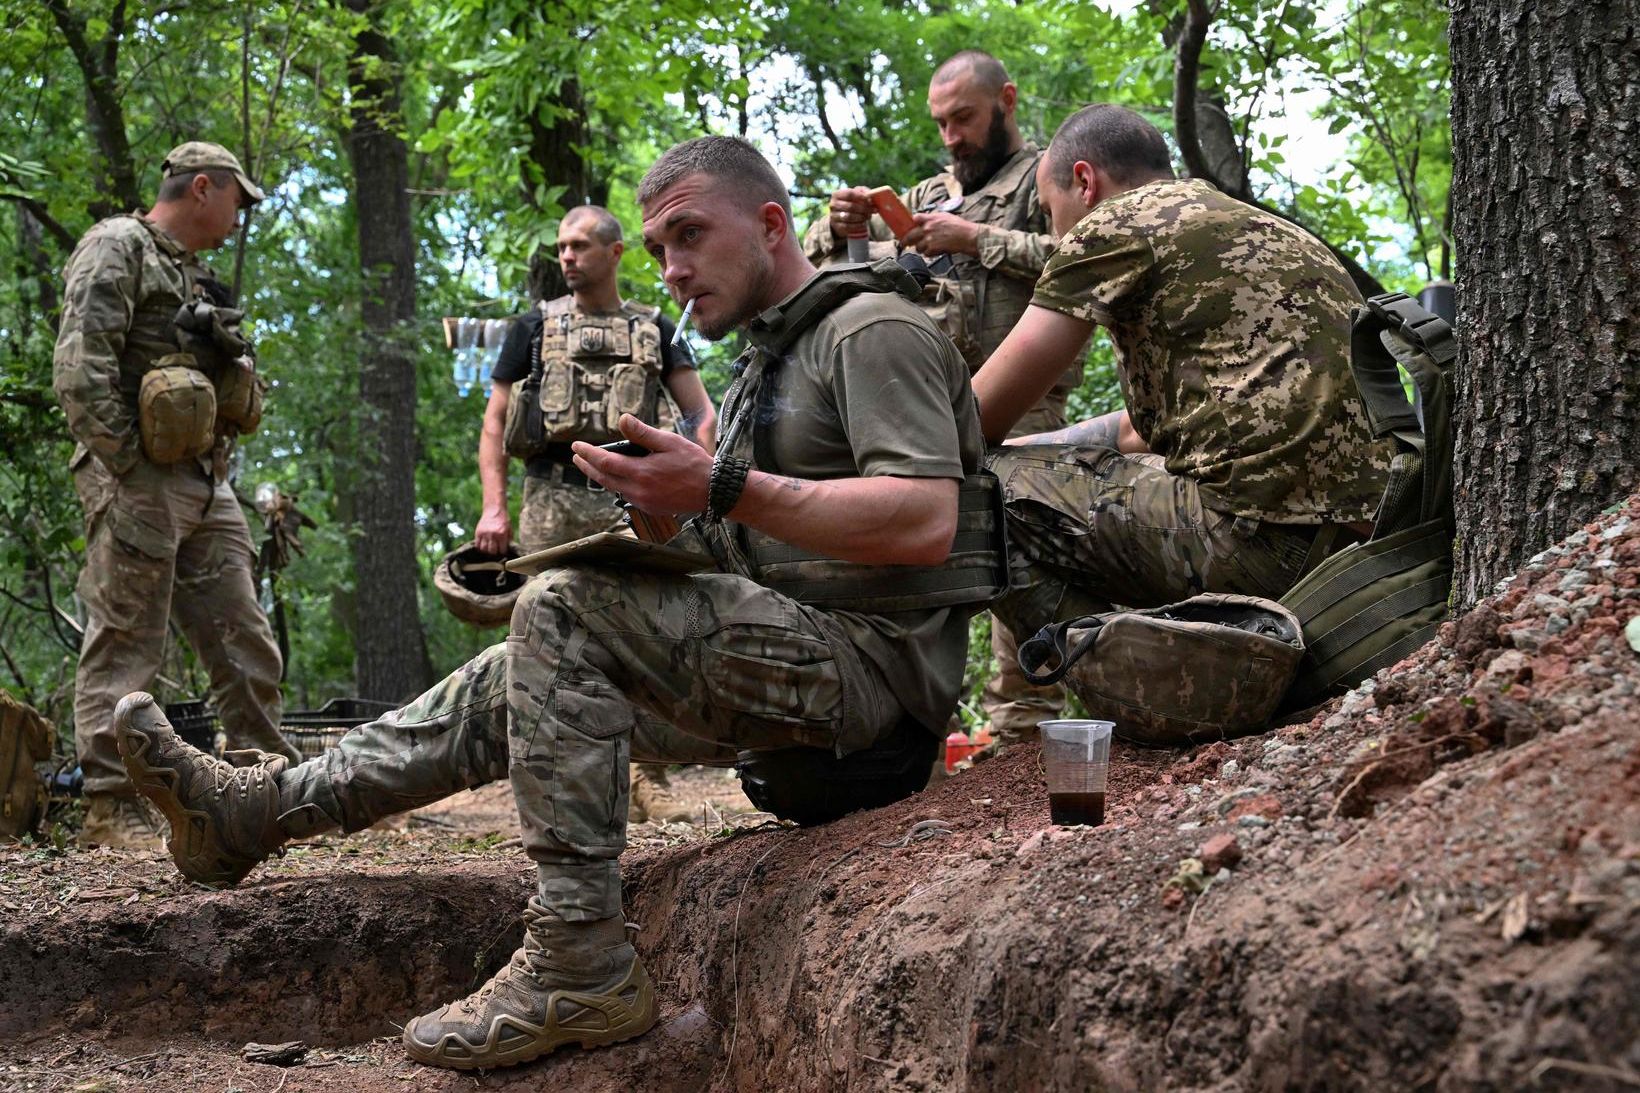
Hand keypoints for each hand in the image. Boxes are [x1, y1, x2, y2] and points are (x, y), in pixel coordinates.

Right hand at [474, 508, 510, 554]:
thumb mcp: (509, 529)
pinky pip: (477, 544)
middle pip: (492, 551)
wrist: (494, 509)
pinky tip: (484, 546)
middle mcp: (492, 535)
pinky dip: (480, 547)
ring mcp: (484, 534)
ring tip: (489, 549)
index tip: (502, 551)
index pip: (502, 550)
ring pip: (484, 549)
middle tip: (496, 551)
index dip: (503, 552)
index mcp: (502, 534)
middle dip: (495, 553)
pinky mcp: (478, 532)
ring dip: (487, 551)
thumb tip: (508, 549)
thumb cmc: (503, 519)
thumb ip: (509, 539)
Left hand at [572, 414, 711, 515]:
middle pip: (603, 478)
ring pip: (614, 488)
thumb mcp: (668, 442)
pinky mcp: (650, 508)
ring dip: (601, 476)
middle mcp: (638, 490)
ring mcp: (643, 502)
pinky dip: (617, 485)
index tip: (576, 446)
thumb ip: (642, 433)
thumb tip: (623, 419)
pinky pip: (627, 496)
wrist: (712, 491)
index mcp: (641, 472)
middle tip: (577, 457)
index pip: (604, 461)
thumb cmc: (694, 464)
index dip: (588, 453)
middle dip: (588, 466)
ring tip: (593, 466)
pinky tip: (618, 479)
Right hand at [828, 186, 873, 240]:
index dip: (861, 197)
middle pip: (850, 206)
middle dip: (864, 209)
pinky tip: (864, 224)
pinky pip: (848, 226)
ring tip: (868, 216)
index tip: (870, 200)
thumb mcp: (856, 194)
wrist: (841, 216)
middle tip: (873, 210)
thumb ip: (863, 191)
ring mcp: (834, 216)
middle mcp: (833, 205)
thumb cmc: (851, 202)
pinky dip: (858, 225)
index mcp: (837, 194)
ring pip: (849, 217)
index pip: (850, 194)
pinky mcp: (837, 226)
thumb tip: (870, 194)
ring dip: (861, 217)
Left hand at [904, 212, 980, 256]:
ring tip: (927, 247)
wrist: (967, 236)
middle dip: (905, 240)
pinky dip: (929, 253)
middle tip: (903, 243)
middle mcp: (927, 228)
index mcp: (930, 219)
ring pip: (917, 247)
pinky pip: (926, 253)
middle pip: (909, 235)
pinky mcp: (933, 249)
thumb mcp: (945, 216)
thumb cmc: (959, 226)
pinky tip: (935, 250)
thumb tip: (925, 219)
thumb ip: (933, 218)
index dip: (910, 223)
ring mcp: (929, 239)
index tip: (909, 227)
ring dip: (921, 248)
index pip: (914, 218)